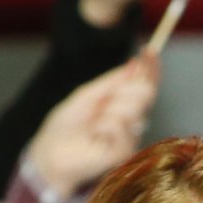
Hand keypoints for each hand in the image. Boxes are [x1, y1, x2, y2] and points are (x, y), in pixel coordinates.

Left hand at [21, 55, 160, 198]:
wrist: (51, 152)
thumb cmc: (66, 125)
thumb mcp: (86, 95)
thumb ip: (111, 81)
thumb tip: (134, 65)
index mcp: (123, 103)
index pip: (146, 83)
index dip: (150, 67)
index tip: (148, 51)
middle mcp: (131, 118)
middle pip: (146, 92)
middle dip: (124, 90)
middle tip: (104, 102)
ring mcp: (130, 135)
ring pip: (133, 108)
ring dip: (109, 111)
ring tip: (94, 124)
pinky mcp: (125, 151)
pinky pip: (120, 126)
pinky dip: (103, 126)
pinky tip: (95, 136)